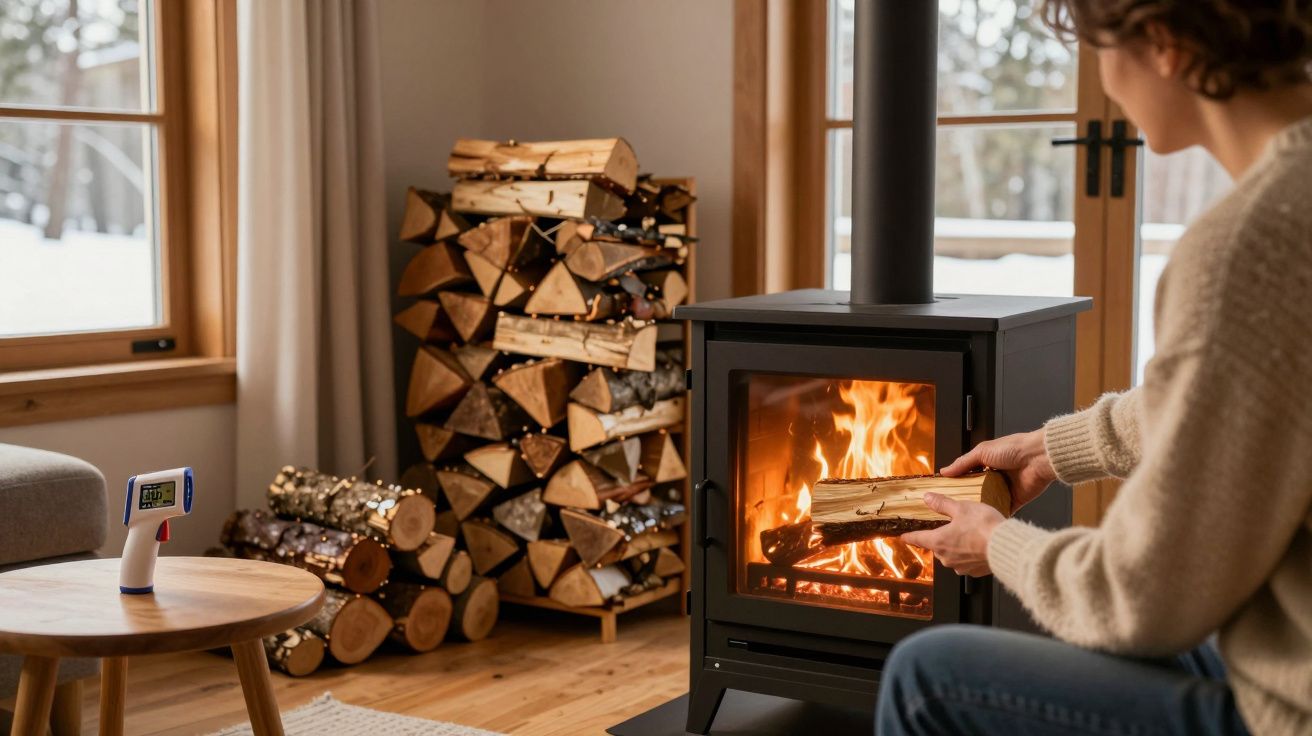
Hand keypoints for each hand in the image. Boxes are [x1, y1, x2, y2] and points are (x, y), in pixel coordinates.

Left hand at [901, 493, 1004, 576]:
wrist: (1006, 546)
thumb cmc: (984, 527)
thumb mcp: (961, 508)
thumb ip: (942, 504)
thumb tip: (928, 498)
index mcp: (939, 541)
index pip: (918, 539)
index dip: (909, 537)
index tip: (903, 537)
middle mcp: (947, 557)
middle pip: (937, 546)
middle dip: (942, 537)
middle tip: (953, 526)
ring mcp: (961, 566)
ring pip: (953, 554)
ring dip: (958, 545)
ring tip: (971, 534)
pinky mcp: (975, 571)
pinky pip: (967, 561)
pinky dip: (970, 553)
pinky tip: (980, 544)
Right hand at [940, 429, 1056, 511]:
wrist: (1038, 458)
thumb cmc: (1014, 448)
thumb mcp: (982, 452)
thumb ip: (963, 462)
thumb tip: (945, 470)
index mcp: (988, 463)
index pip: (969, 475)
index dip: (958, 482)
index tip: (946, 490)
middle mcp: (996, 477)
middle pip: (978, 490)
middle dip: (968, 497)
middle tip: (954, 506)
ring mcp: (1006, 489)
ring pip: (989, 502)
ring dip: (981, 507)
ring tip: (967, 515)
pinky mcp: (1016, 500)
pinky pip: (1004, 510)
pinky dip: (996, 514)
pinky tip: (985, 520)